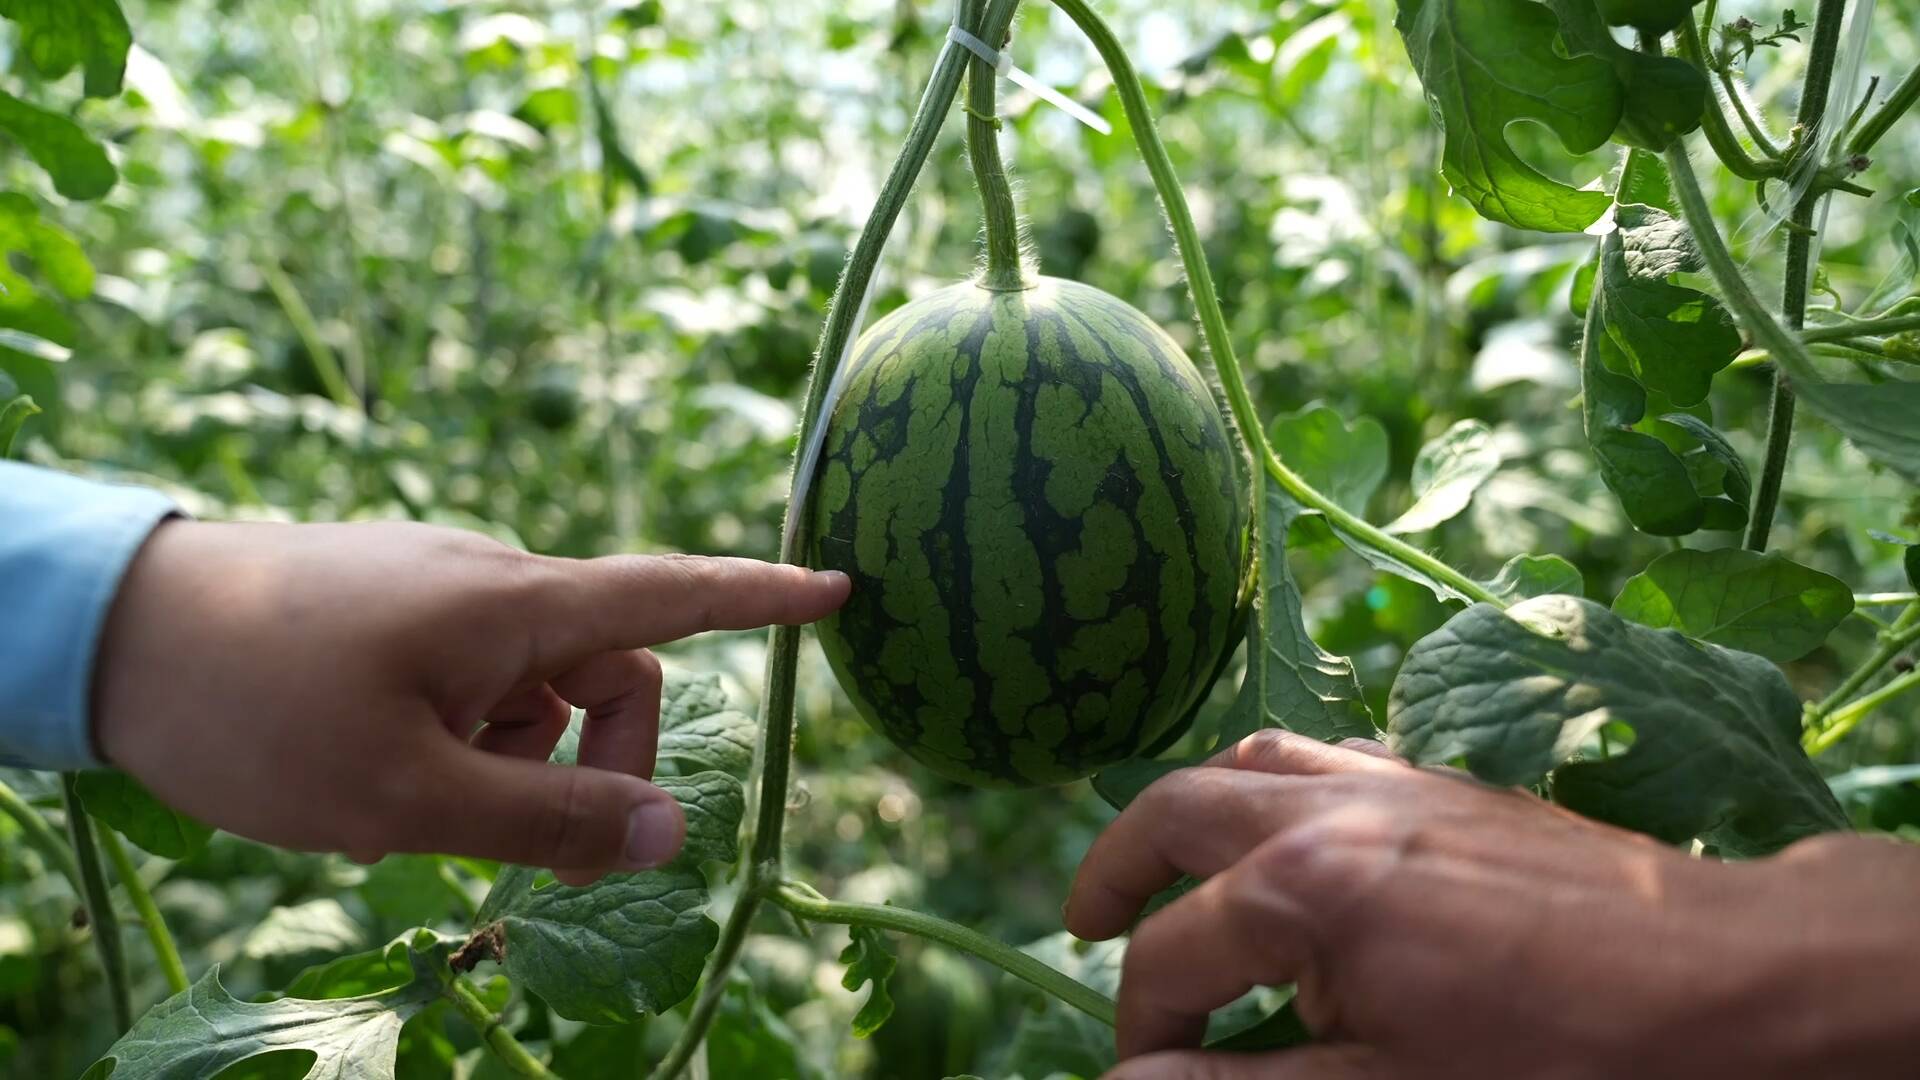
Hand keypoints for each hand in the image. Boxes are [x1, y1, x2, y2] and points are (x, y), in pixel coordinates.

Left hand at [93, 519, 847, 884]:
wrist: (109, 628)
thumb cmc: (262, 713)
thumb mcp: (410, 798)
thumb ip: (550, 819)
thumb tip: (672, 833)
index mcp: (516, 607)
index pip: (674, 593)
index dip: (762, 596)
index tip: (839, 590)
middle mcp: (493, 582)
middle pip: (610, 674)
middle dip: (599, 765)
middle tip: (534, 858)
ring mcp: (440, 590)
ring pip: (535, 689)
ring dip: (517, 760)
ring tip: (417, 807)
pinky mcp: (394, 605)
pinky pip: (475, 676)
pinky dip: (467, 736)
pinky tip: (381, 770)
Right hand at [1066, 731, 1919, 1078]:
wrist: (1724, 980)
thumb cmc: (1562, 1057)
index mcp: (1305, 888)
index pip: (1172, 958)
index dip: (1141, 1029)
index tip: (1142, 1077)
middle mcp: (1331, 808)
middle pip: (1179, 814)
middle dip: (1118, 871)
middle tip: (1083, 922)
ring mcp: (1391, 781)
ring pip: (1250, 762)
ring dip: (1190, 810)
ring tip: (1165, 861)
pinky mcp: (1445, 782)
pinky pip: (1322, 754)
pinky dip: (1270, 785)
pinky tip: (1287, 836)